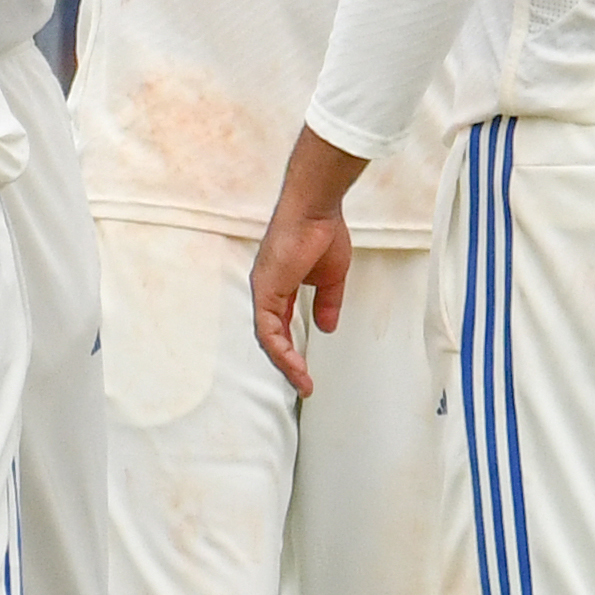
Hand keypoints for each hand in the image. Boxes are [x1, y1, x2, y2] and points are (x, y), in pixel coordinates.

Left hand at [251, 192, 351, 399]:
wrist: (315, 209)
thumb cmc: (321, 232)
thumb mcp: (330, 278)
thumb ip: (327, 303)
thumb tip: (327, 328)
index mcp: (279, 287)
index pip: (281, 327)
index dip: (292, 349)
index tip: (305, 369)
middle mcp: (267, 291)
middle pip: (271, 337)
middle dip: (287, 363)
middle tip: (303, 384)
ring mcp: (263, 291)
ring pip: (268, 338)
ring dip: (285, 363)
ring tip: (301, 382)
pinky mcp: (265, 290)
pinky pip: (268, 329)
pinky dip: (280, 350)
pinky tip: (294, 365)